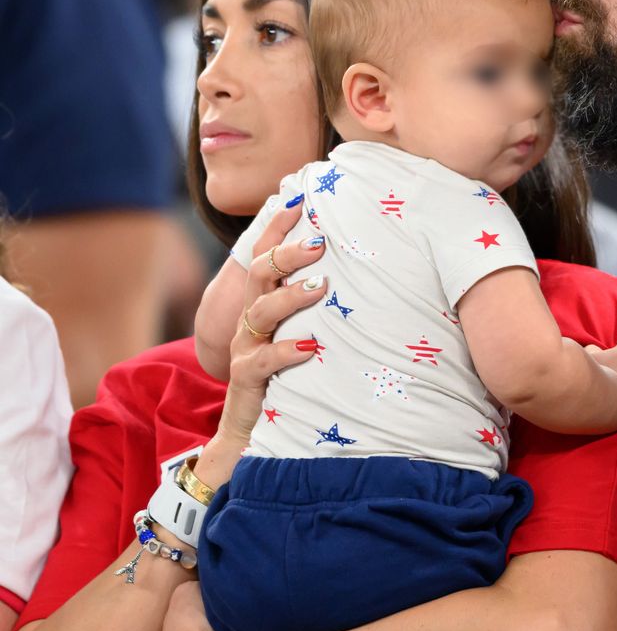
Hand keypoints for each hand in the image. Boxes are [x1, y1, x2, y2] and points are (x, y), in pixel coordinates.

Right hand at [217, 203, 327, 445]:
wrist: (251, 429)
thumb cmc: (287, 375)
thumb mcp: (303, 334)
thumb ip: (318, 308)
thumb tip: (356, 276)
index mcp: (264, 305)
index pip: (264, 257)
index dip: (276, 228)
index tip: (297, 201)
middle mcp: (252, 320)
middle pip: (260, 274)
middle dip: (287, 254)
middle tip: (319, 242)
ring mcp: (247, 347)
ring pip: (261, 311)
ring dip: (292, 295)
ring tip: (322, 286)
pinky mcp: (247, 378)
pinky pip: (263, 359)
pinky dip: (287, 349)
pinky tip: (310, 346)